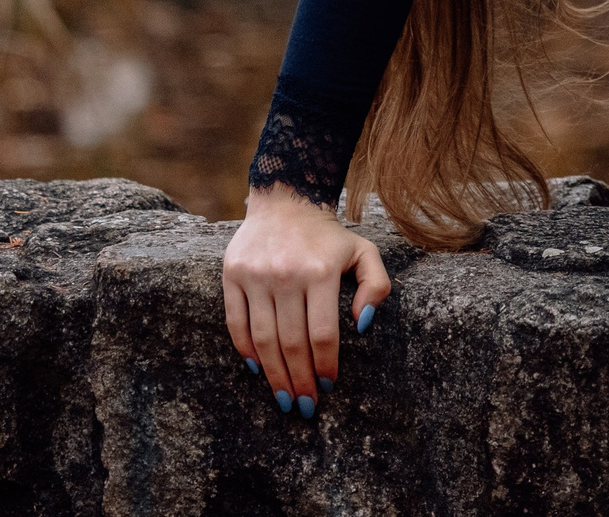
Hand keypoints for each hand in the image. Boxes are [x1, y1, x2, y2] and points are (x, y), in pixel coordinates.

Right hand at [221, 185, 390, 416]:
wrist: (287, 202)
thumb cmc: (329, 237)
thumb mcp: (365, 252)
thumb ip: (376, 286)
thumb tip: (362, 324)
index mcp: (321, 272)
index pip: (322, 333)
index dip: (325, 365)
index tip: (329, 386)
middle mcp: (286, 275)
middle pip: (292, 342)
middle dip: (300, 380)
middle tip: (305, 407)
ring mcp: (256, 276)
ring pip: (263, 338)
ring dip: (274, 375)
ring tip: (285, 398)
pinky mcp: (232, 275)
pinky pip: (236, 322)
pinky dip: (245, 350)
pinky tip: (258, 369)